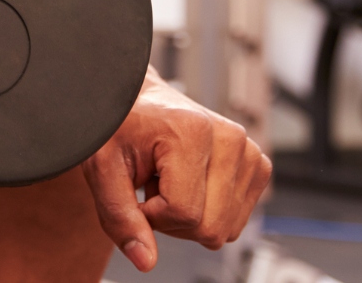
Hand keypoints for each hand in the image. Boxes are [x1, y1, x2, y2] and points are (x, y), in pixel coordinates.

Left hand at [80, 69, 271, 271]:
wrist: (139, 101)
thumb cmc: (120, 127)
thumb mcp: (103, 168)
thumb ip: (120, 217)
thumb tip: (145, 261)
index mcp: (193, 131)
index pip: (183, 213)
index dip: (150, 214)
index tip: (135, 187)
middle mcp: (231, 139)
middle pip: (211, 228)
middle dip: (172, 220)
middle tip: (152, 185)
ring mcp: (249, 151)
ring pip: (225, 230)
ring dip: (190, 217)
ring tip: (169, 180)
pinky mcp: (257, 164)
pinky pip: (235, 221)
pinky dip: (209, 211)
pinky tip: (189, 182)